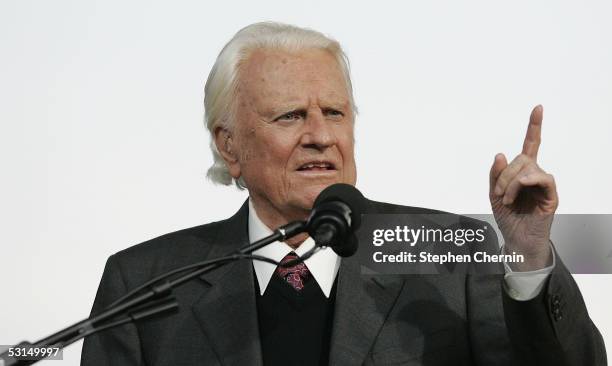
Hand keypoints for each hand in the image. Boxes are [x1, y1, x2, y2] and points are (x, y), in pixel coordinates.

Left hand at [489, 105, 557, 270]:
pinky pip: (544, 177)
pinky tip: (520, 188)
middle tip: (498, 193)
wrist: (516, 241)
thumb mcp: (493, 194)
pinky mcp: (551, 196)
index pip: (531, 145)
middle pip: (521, 158)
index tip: (538, 108)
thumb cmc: (508, 218)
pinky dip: (529, 180)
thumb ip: (495, 175)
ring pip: (529, 168)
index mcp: (522, 172)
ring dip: (512, 182)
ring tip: (507, 199)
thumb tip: (500, 154)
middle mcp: (534, 175)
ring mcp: (543, 185)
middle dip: (504, 174)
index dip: (534, 126)